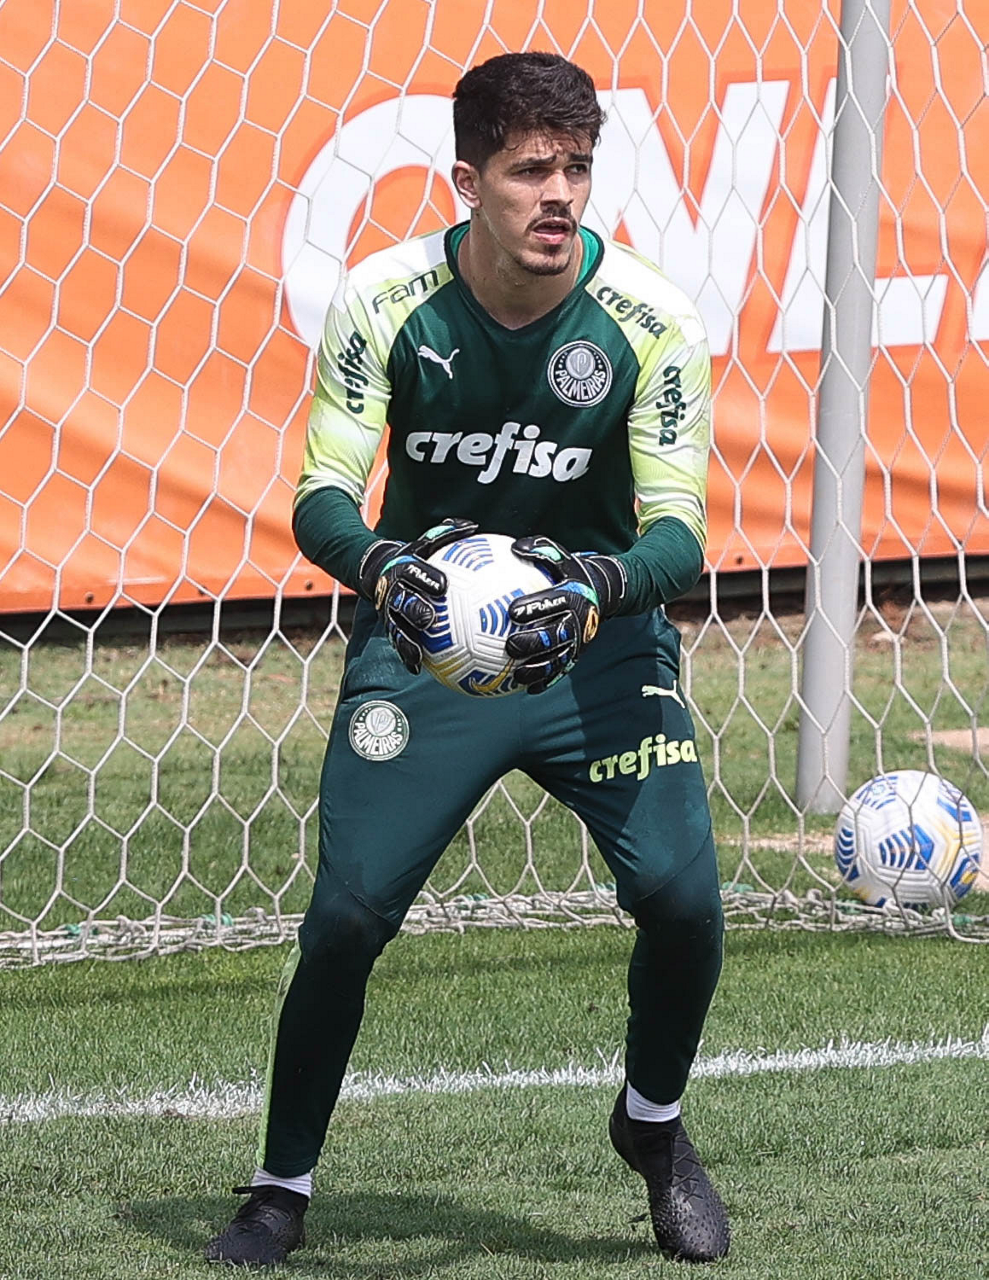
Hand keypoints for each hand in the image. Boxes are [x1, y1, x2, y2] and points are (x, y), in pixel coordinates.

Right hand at [358, 518, 477, 672]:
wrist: (375, 570)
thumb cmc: (412, 556)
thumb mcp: (425, 543)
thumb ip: (447, 535)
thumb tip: (473, 527)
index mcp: (403, 569)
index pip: (414, 572)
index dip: (427, 578)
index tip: (442, 585)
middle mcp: (394, 591)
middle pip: (402, 602)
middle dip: (413, 610)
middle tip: (428, 619)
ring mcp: (390, 611)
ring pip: (396, 627)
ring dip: (406, 642)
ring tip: (417, 655)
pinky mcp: (389, 626)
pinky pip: (398, 642)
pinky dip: (406, 655)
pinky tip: (418, 668)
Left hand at [505, 536, 625, 692]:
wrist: (606, 592)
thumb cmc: (574, 571)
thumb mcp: (562, 556)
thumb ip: (541, 549)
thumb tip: (514, 547)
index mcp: (571, 595)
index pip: (551, 601)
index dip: (533, 607)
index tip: (512, 611)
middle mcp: (576, 620)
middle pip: (554, 635)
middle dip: (533, 643)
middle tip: (510, 645)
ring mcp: (578, 640)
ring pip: (558, 658)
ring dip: (538, 669)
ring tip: (517, 676)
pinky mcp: (577, 654)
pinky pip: (562, 670)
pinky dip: (547, 680)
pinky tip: (528, 689)